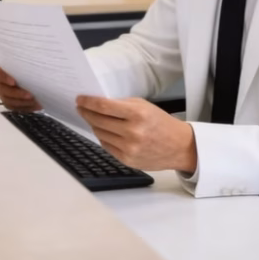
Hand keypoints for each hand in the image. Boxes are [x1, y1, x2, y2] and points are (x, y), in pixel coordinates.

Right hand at [0, 63, 41, 111]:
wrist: (33, 73)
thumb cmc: (29, 64)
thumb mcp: (27, 59)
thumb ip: (26, 61)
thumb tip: (34, 62)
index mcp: (0, 67)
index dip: (3, 77)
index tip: (13, 82)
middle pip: (2, 89)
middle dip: (17, 94)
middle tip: (30, 95)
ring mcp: (3, 92)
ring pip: (7, 100)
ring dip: (22, 102)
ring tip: (35, 101)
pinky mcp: (9, 102)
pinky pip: (14, 107)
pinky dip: (25, 107)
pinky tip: (36, 105)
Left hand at [76, 96, 196, 173]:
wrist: (179, 146)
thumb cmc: (160, 123)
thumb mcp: (143, 106)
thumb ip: (121, 104)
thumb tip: (96, 103)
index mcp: (137, 114)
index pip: (103, 106)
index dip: (88, 102)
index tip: (79, 99)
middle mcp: (132, 132)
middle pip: (98, 120)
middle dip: (86, 112)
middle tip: (81, 107)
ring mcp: (129, 148)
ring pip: (99, 133)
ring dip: (93, 125)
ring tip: (92, 118)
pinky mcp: (127, 160)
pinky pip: (106, 146)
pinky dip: (103, 137)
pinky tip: (104, 131)